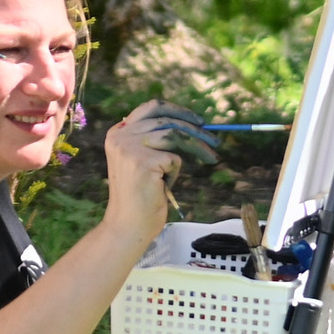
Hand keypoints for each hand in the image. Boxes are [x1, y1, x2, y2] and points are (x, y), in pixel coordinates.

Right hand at [99, 100, 200, 242]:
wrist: (127, 226)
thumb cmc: (140, 196)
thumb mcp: (140, 160)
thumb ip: (153, 139)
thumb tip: (190, 123)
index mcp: (118, 132)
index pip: (152, 107)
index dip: (178, 111)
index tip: (198, 121)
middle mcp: (121, 136)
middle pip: (167, 120)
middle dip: (196, 129)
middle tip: (216, 141)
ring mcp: (131, 147)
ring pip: (175, 135)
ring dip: (198, 147)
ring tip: (211, 159)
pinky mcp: (144, 162)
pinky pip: (175, 159)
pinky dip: (175, 174)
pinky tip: (163, 187)